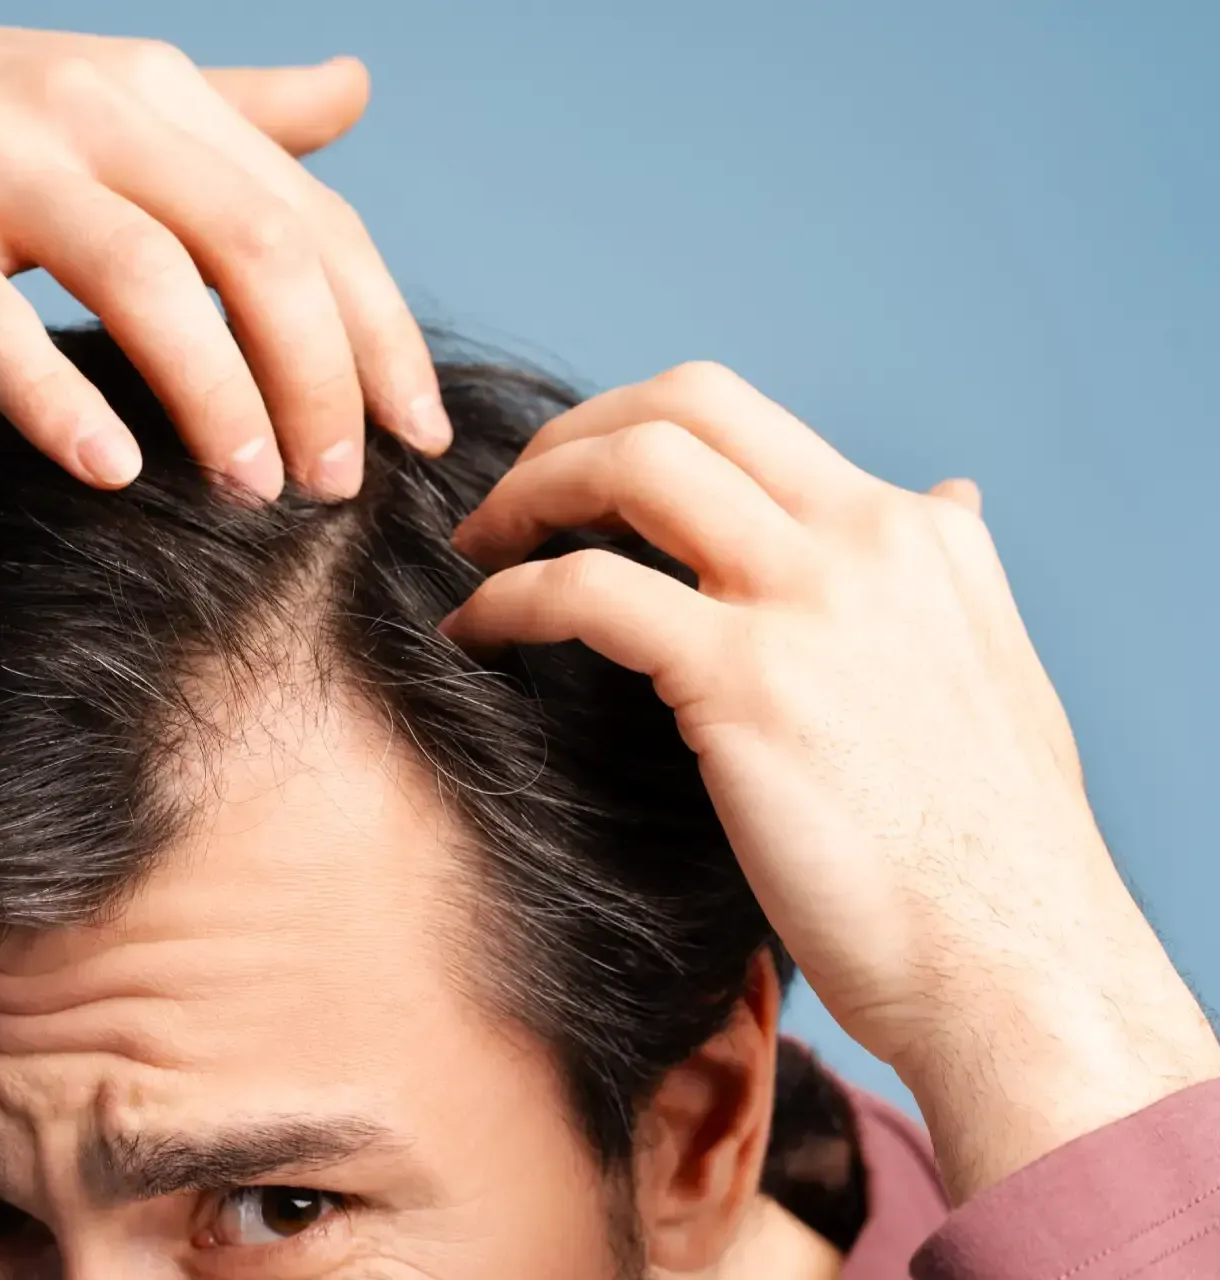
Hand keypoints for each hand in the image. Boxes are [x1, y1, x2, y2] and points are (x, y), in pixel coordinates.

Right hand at [0, 2, 449, 497]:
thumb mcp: (99, 99)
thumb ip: (232, 112)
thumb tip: (356, 90)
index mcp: (155, 94)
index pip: (309, 219)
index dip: (382, 332)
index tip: (425, 439)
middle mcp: (89, 106)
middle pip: (255, 248)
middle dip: (321, 377)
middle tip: (340, 487)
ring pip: (143, 277)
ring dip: (217, 395)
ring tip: (256, 494)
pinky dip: (53, 395)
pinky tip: (108, 472)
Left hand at [443, 362, 1219, 1199]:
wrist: (1018, 969)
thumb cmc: (988, 859)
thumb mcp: (988, 674)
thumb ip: (941, 580)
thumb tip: (948, 496)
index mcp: (914, 534)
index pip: (744, 418)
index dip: (633, 430)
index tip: (576, 487)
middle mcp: (867, 539)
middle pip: (684, 404)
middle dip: (570, 434)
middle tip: (510, 502)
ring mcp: (809, 601)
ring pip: (632, 466)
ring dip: (528, 495)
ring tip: (480, 552)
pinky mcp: (749, 681)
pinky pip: (586, 591)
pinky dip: (509, 601)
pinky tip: (476, 635)